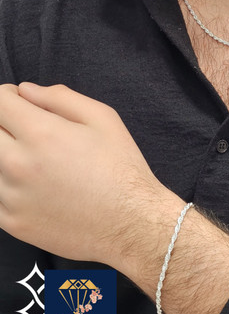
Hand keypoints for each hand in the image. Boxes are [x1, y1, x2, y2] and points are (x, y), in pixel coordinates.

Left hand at [0, 82, 169, 264]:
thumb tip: (26, 91)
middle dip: (7, 123)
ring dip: (7, 153)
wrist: (130, 222)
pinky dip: (7, 183)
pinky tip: (34, 184)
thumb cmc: (122, 169)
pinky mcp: (11, 222)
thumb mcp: (104, 119)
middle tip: (32, 131)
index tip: (23, 102)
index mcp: (42, 134)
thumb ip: (61, 97)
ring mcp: (10, 197)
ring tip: (38, 161)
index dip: (10, 96)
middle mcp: (18, 164)